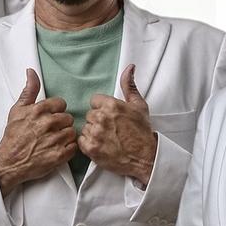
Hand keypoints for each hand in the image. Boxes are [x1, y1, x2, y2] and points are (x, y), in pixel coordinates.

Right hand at [0, 69, 77, 191]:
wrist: (9, 162)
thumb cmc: (13, 136)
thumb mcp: (17, 110)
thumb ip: (29, 90)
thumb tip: (31, 71)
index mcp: (39, 110)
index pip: (61, 104)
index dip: (56, 111)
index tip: (49, 118)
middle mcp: (48, 123)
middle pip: (68, 118)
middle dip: (61, 124)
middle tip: (51, 131)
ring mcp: (54, 139)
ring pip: (72, 132)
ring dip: (65, 136)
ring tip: (54, 141)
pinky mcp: (59, 155)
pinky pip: (74, 147)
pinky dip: (68, 149)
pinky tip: (58, 149)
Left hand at [80, 65, 157, 183]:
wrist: (145, 157)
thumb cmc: (142, 132)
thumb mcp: (139, 105)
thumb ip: (129, 85)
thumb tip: (129, 67)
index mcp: (111, 105)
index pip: (94, 101)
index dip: (103, 109)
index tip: (111, 117)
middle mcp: (102, 118)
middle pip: (90, 114)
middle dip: (98, 121)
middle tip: (111, 129)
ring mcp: (95, 134)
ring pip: (85, 127)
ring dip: (93, 132)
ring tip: (107, 138)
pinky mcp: (91, 149)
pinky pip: (81, 141)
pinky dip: (89, 143)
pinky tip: (101, 145)